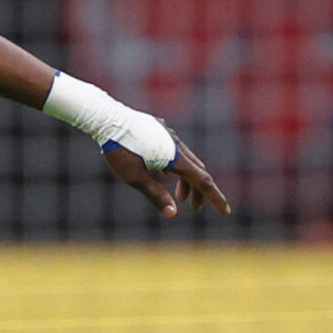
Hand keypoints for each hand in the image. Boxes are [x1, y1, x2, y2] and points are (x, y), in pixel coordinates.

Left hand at [103, 135, 231, 219]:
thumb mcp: (135, 177)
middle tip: (194, 208)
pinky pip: (174, 150)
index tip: (226, 212)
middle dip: (198, 191)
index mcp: (175, 158)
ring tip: (179, 196)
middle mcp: (177, 145)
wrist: (107, 118)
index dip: (215, 198)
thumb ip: (155, 195)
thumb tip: (173, 214)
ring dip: (186, 179)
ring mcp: (168, 135)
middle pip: (197, 171)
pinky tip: (165, 173)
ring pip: (186, 160)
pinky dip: (175, 166)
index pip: (203, 181)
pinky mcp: (159, 130)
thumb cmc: (119, 150)